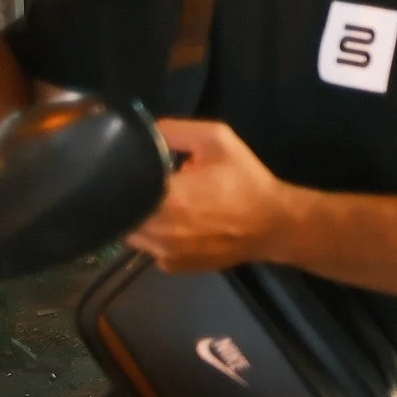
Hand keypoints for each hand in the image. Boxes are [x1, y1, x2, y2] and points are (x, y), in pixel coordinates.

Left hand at [128, 119, 291, 272]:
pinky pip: (150, 249)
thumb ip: (176, 130)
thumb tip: (144, 133)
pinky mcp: (172, 267)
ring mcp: (163, 254)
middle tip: (153, 185)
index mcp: (167, 198)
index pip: (122, 187)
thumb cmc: (245, 181)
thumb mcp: (217, 140)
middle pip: (122, 212)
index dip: (124, 177)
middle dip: (133, 197)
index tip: (137, 168)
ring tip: (165, 205)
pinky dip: (157, 236)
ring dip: (142, 218)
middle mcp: (158, 231)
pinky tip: (179, 225)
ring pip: (132, 233)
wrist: (274, 224)